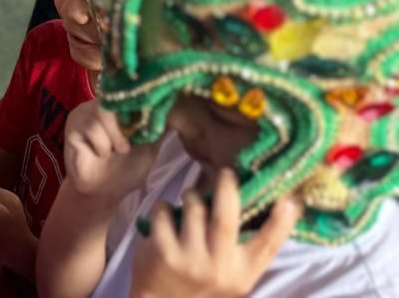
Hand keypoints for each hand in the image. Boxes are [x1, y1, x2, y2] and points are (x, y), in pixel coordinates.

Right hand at [64, 100, 159, 204]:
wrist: (104, 192)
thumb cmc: (127, 169)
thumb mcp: (149, 147)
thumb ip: (158, 127)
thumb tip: (177, 108)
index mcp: (118, 107)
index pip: (129, 93)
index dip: (138, 105)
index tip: (145, 123)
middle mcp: (100, 105)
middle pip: (116, 99)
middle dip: (124, 126)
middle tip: (126, 148)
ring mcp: (84, 112)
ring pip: (103, 112)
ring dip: (114, 136)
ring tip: (115, 152)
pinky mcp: (72, 125)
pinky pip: (90, 127)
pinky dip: (101, 144)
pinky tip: (100, 154)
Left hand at [131, 170, 300, 297]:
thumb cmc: (200, 282)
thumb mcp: (231, 274)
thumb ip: (244, 248)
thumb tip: (268, 207)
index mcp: (243, 273)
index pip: (268, 246)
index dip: (282, 223)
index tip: (291, 201)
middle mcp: (220, 269)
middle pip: (226, 219)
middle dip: (227, 189)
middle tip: (226, 173)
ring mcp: (191, 261)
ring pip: (194, 208)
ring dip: (191, 195)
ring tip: (190, 198)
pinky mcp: (164, 252)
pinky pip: (165, 212)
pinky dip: (164, 206)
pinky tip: (165, 214)